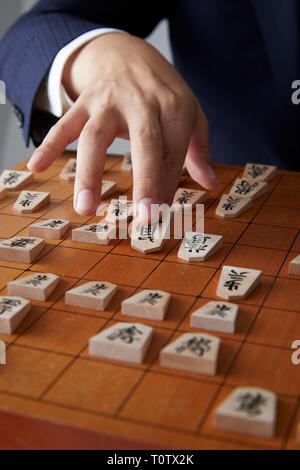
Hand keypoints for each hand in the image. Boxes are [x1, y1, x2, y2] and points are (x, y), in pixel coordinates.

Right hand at [27, 33, 219, 220]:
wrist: (126, 51)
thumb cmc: (162, 90)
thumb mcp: (189, 112)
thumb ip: (198, 149)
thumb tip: (212, 184)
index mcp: (174, 106)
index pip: (173, 151)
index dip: (168, 184)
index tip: (163, 215)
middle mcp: (141, 101)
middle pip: (144, 142)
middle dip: (145, 181)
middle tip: (145, 218)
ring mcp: (108, 100)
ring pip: (96, 136)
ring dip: (90, 172)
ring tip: (85, 208)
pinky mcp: (84, 102)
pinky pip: (64, 124)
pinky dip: (49, 145)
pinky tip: (37, 166)